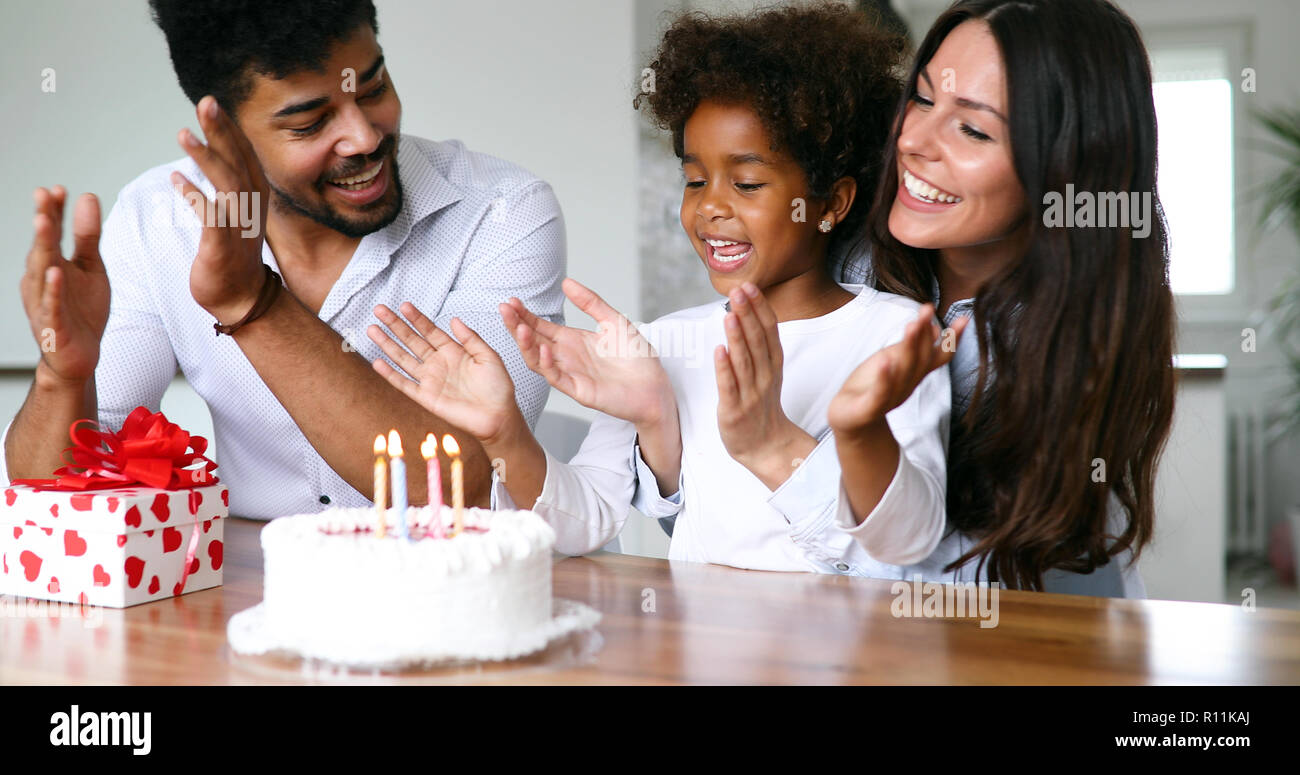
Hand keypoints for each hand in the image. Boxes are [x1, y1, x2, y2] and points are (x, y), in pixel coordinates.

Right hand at [20, 186, 108, 385]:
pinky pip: (52, 304)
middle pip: (43, 246)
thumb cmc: (83, 310)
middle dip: (44, 220)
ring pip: (42, 271)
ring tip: (45, 222)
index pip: (52, 232)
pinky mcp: (54, 324)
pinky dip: (53, 289)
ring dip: (43, 247)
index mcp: (52, 263)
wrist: (80, 356)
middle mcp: (43, 279)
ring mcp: (45, 301)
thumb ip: (88, 236)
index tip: (60, 189)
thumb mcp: (91, 268)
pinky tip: (56, 273)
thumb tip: (87, 197)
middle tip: (44, 195)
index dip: (55, 210)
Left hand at [170, 96, 270, 323]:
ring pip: (225, 184)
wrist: (242, 298)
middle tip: (205, 103)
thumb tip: (211, 153)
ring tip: (184, 134)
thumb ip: (228, 183)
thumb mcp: (236, 213)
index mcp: (254, 195)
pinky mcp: (223, 244)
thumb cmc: (234, 254)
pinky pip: (210, 216)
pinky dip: (195, 197)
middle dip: (221, 131)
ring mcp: (239, 225)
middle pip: (237, 161)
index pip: (243, 154)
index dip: (229, 129)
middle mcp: (250, 206)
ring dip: (206, 158)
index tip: (213, 104)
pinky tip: (177, 179)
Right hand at [367, 303, 520, 444]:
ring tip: (372, 329)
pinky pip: (405, 384)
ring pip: (403, 358)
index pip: (430, 331)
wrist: (498, 416)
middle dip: (396, 325)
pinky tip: (378, 362)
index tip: (404, 305)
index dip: (417, 319)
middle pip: (412, 340)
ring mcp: (430, 380)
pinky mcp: (426, 398)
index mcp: (454, 351)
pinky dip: (391, 374)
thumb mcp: (489, 357)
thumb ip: (471, 339)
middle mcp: (438, 364)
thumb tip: (454, 319)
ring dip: (388, 344)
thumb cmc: (498, 388)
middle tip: (380, 310)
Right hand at [501, 277, 675, 427]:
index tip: (511, 301)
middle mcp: (566, 357)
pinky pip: (556, 378)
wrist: (655, 386)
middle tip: (504, 309)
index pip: (541, 327)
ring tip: (519, 327)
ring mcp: (570, 374)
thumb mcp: (614, 321)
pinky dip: (547, 364)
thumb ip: (591, 303)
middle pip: (533, 341)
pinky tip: (543, 348)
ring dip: (526, 344)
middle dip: (517, 325)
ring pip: (538, 360)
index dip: (525, 315)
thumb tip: (566, 282)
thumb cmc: (637, 357)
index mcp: (573, 341)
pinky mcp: (579, 390)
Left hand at [714, 283, 812, 483]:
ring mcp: (750, 394)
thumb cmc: (762, 406)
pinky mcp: (734, 411)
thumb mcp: (767, 371)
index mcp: (773, 365)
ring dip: (738, 337)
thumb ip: (758, 345)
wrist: (767, 447)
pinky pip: (730, 387)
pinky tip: (719, 350)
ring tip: (730, 314)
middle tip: (739, 291)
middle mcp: (765, 376)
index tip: (750, 286)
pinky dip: (725, 368)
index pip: (769, 330)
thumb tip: (745, 312)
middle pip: (757, 341)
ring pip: (744, 361)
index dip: (760, 308)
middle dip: (748, 314)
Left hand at [828, 304, 967, 436]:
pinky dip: (885, 377)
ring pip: (903, 371)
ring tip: (911, 325)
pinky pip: (880, 392)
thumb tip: (936, 328)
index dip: (952, 339)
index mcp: (915, 374)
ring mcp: (890, 397)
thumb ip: (914, 348)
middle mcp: (907, 385)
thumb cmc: (871, 387)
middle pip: (921, 358)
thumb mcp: (894, 362)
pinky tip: (886, 360)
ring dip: (909, 347)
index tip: (964, 318)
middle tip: (927, 309)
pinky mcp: (870, 408)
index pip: (939, 356)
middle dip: (924, 333)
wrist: (850, 421)